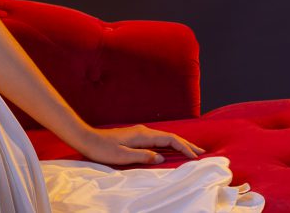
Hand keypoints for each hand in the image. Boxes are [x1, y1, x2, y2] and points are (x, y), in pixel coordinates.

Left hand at [71, 124, 205, 165]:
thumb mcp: (122, 156)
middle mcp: (143, 131)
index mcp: (142, 135)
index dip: (183, 148)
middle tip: (202, 152)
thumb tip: (160, 158)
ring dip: (179, 144)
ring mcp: (139, 133)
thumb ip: (142, 156)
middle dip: (186, 144)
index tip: (195, 157)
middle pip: (170, 137)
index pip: (169, 139)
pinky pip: (158, 140)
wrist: (87, 139)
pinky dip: (169, 145)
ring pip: (165, 138)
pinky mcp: (136, 137)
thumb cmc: (102, 149)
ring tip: (191, 151)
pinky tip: (171, 150)